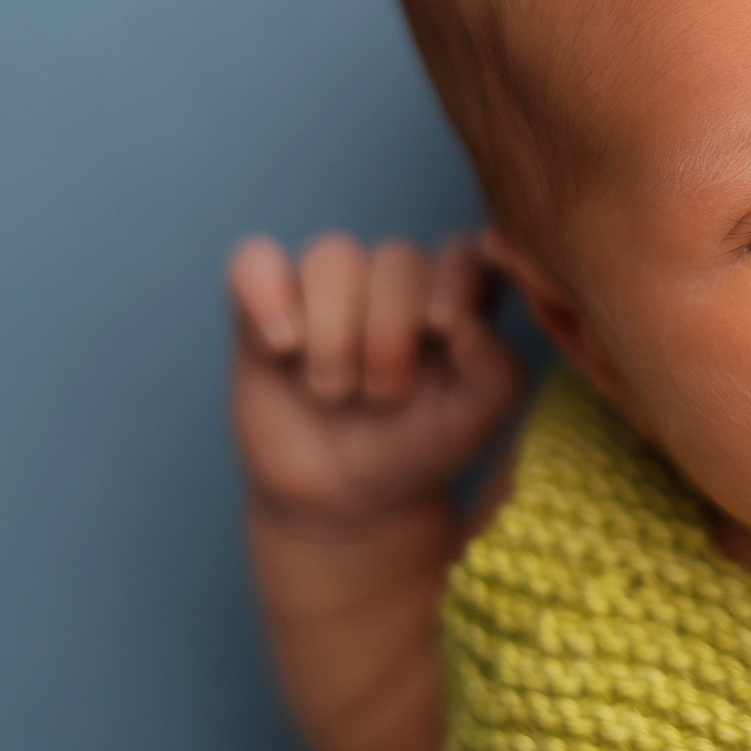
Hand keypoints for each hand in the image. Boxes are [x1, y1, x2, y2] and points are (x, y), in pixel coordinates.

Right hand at [228, 231, 527, 526]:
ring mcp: (329, 286)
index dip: (454, 278)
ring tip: (332, 390)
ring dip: (332, 328)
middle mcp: (396, 280)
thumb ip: (496, 371)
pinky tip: (281, 346)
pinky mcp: (268, 301)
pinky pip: (254, 260)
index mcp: (457, 296)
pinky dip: (265, 294)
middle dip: (389, 330)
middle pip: (397, 257)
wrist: (340, 499)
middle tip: (384, 394)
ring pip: (331, 255)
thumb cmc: (417, 449)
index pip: (466, 252)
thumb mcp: (473, 426)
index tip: (442, 326)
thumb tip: (466, 320)